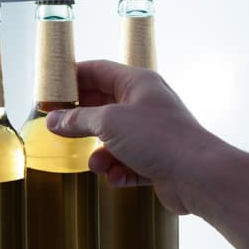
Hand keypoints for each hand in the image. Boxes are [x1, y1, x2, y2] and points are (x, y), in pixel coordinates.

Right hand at [46, 60, 219, 213]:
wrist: (198, 175)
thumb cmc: (160, 138)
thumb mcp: (110, 122)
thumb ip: (79, 120)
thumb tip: (55, 120)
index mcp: (138, 83)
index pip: (99, 71)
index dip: (72, 78)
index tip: (50, 91)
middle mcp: (146, 105)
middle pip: (104, 106)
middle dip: (83, 121)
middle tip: (59, 129)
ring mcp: (153, 133)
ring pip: (114, 140)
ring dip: (101, 154)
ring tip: (97, 164)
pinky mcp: (157, 160)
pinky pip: (128, 163)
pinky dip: (119, 171)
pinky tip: (118, 177)